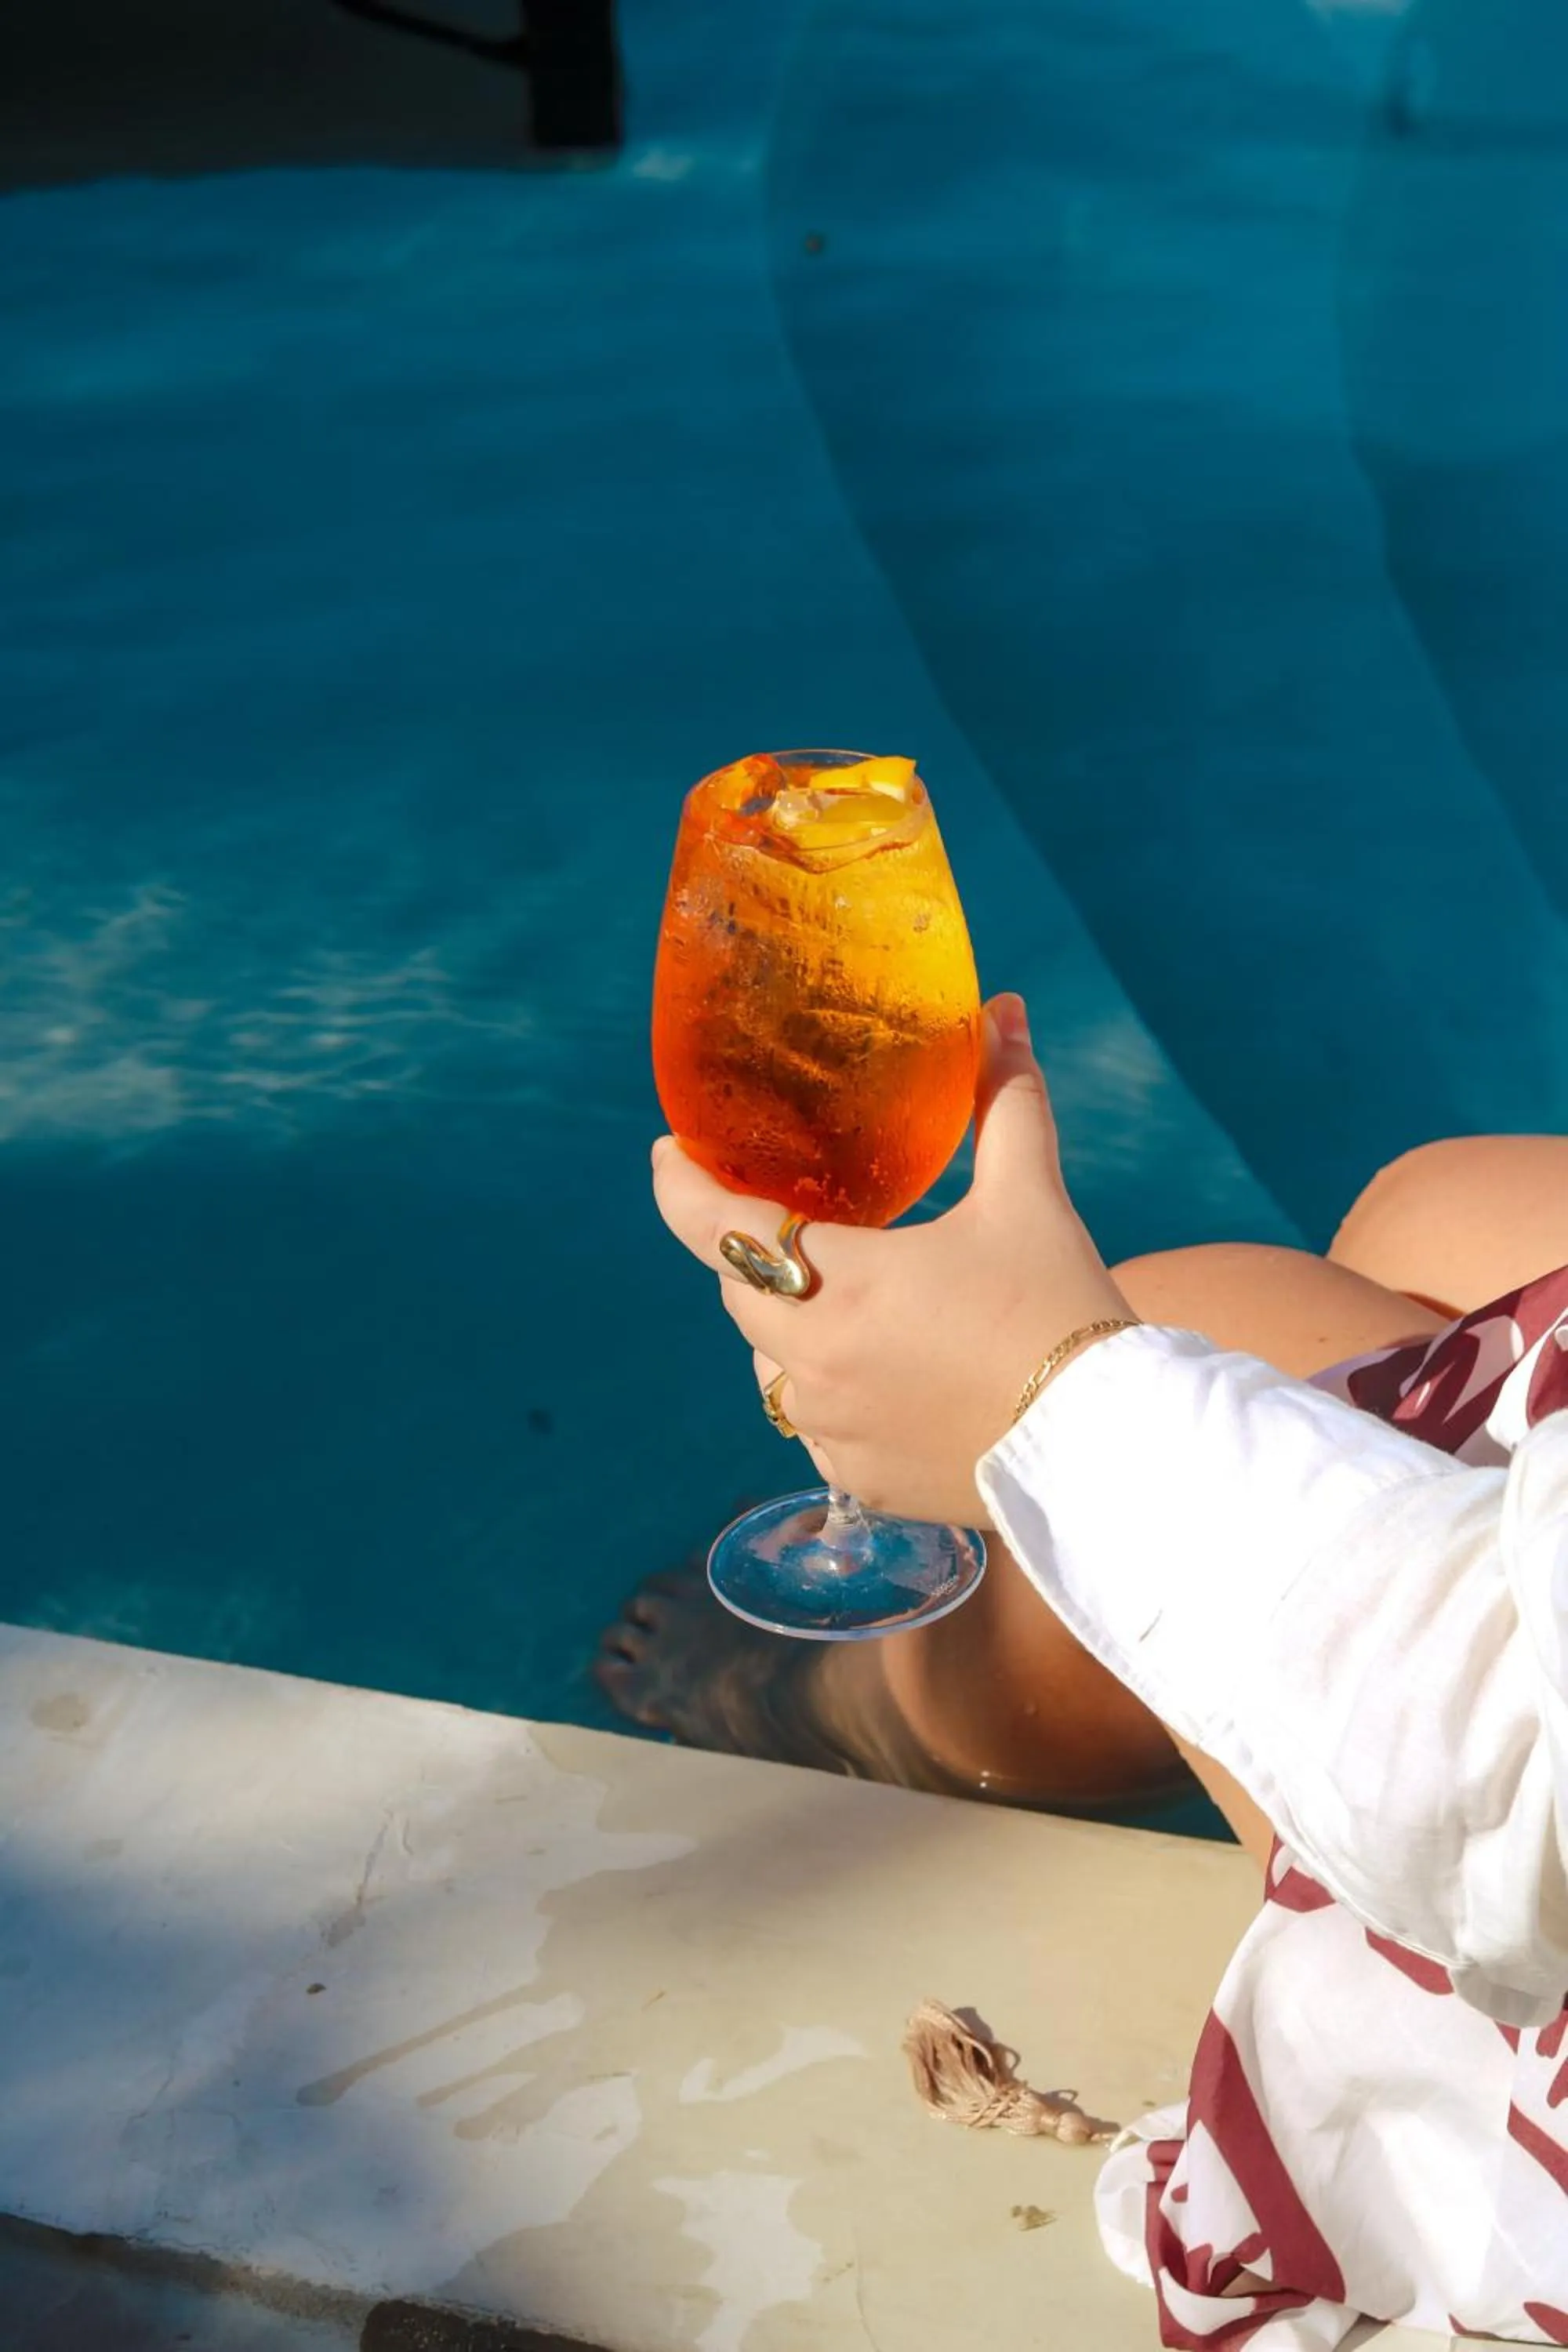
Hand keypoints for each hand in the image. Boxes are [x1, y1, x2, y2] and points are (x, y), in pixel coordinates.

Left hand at [651, 993, 1130, 1526]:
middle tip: (793, 1219)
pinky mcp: (860, 1479)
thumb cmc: (1063, 1309)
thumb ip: (1004, 1099)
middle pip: (742, 1293)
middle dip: (756, 1253)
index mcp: (839, 1286)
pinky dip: (832, 1391)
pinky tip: (886, 1373)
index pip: (716, 1228)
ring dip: (795, 1324)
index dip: (680, 1186)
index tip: (669, 1152)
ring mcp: (831, 1431)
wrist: (1111, 1444)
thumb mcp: (1029, 1195)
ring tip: (855, 1299)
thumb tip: (1003, 1012)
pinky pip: (815, 1424)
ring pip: (773, 1364)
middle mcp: (814, 1365)